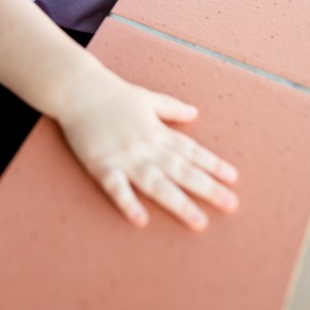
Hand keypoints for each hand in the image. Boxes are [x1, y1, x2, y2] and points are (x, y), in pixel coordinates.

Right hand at [53, 65, 238, 229]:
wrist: (76, 88)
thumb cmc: (111, 93)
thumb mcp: (147, 97)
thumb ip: (171, 108)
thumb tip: (194, 113)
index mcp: (157, 131)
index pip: (190, 151)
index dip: (212, 165)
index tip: (233, 179)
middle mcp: (146, 146)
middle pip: (181, 170)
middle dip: (207, 188)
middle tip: (231, 205)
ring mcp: (124, 156)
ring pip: (156, 182)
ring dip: (178, 203)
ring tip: (199, 222)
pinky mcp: (101, 164)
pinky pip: (116, 187)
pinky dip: (128, 202)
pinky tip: (140, 219)